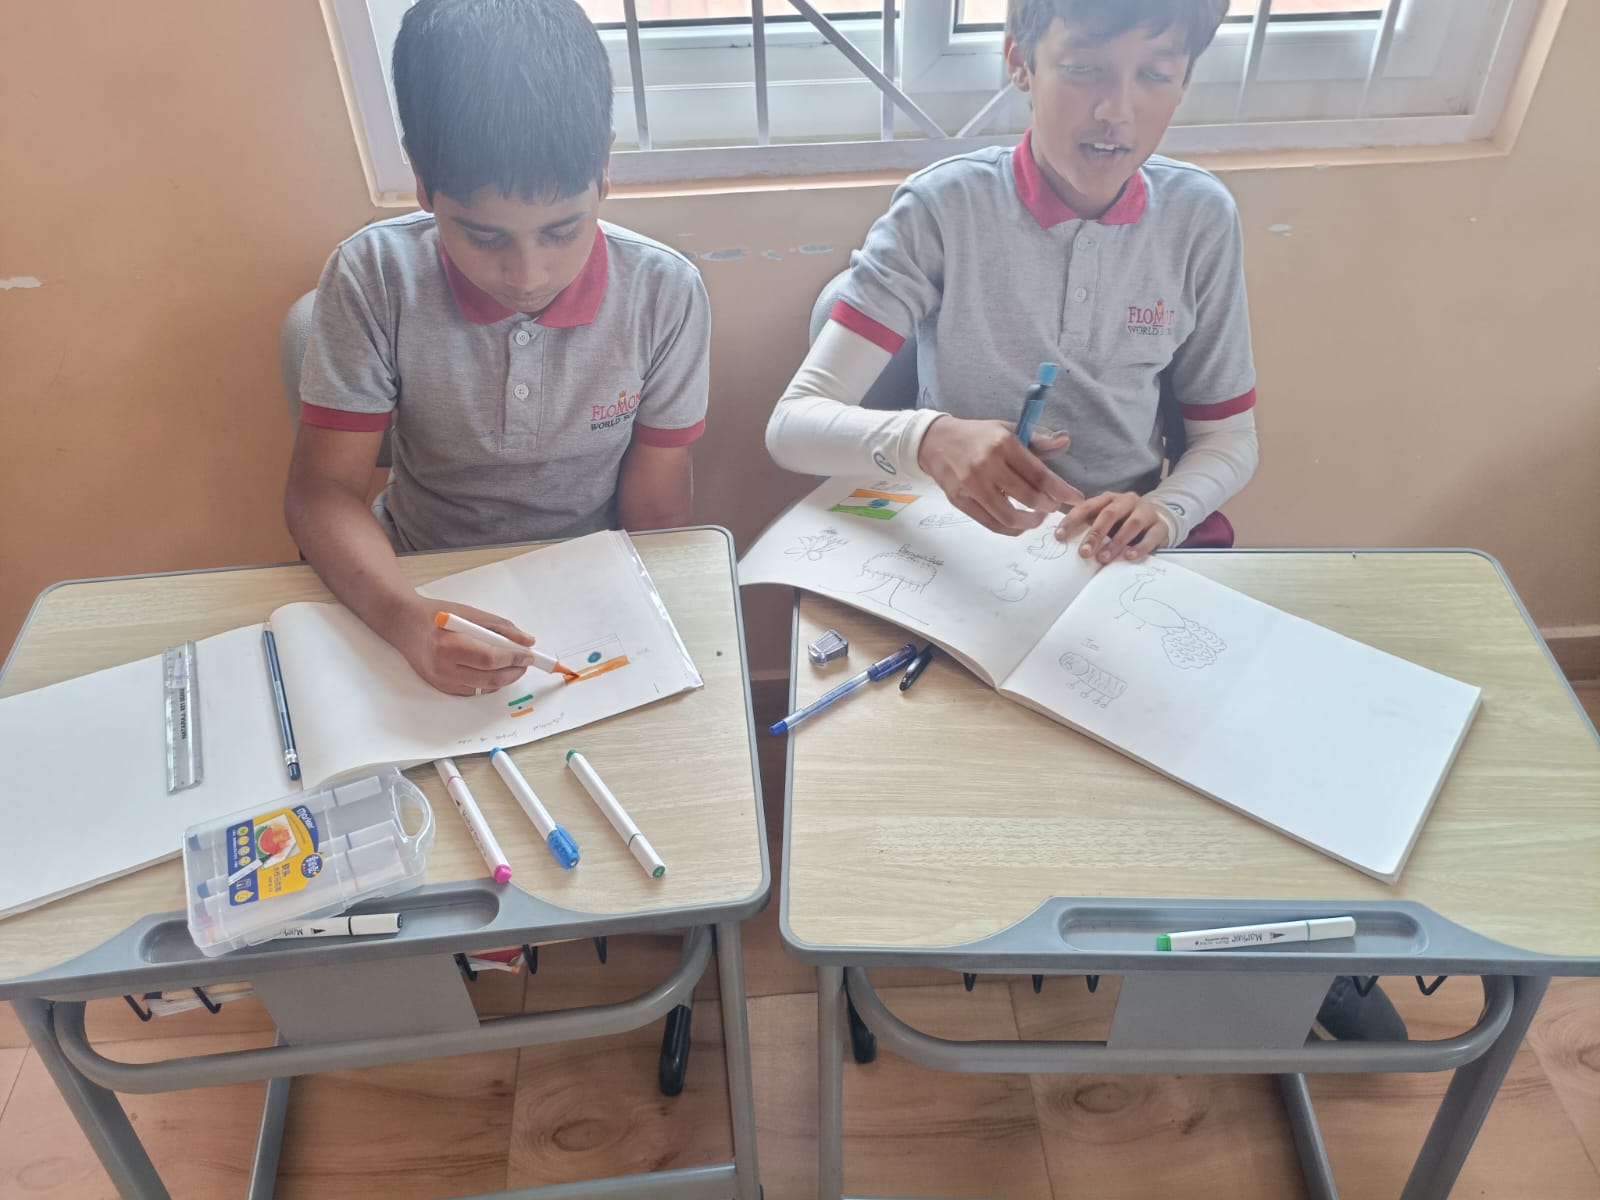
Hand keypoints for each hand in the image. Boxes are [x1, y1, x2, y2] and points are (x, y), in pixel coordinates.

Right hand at [389, 598, 536, 695]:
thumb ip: (501, 628)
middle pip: (490, 678)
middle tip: (525, 662)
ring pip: (484, 688)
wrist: (405, 626)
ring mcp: (442, 681)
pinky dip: (489, 683)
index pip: (490, 658)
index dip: (514, 658)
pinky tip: (495, 671)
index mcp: (449, 644)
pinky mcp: (442, 687)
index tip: (528, 655)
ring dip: (504, 679)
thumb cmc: (436, 616)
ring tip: (513, 666)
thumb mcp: (470, 614)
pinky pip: (474, 691)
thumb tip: (526, 642)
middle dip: (514, 671)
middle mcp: (443, 667)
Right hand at [916, 415, 1084, 534]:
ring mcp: (972, 485)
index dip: (1061, 490)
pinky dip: (1009, 528)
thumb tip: (1064, 441)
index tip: (1075, 498)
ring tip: (1037, 517)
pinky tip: (1019, 523)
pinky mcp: (960, 500)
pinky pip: (990, 523)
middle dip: (1048, 507)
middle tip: (1053, 507)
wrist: (935, 441)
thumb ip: (1037, 439)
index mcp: (1003, 444)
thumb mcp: (1007, 429)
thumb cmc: (976, 436)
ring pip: (1009, 515)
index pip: (1040, 474)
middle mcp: (987, 465)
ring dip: (1030, 522)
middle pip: (1028, 497)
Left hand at [1055, 492, 1169, 562]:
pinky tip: (1129, 557)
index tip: (1059, 536)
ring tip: (1103, 559)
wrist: (1159, 520)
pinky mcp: (1160, 526)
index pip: (1087, 506)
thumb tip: (1064, 542)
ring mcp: (1146, 512)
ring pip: (1131, 525)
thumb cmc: (1124, 523)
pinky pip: (1151, 536)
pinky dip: (1140, 547)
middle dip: (1095, 534)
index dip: (1072, 521)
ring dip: (1115, 543)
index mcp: (1109, 498)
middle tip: (1084, 552)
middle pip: (1109, 514)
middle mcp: (1127, 501)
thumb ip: (1090, 527)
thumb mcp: (1106, 522)